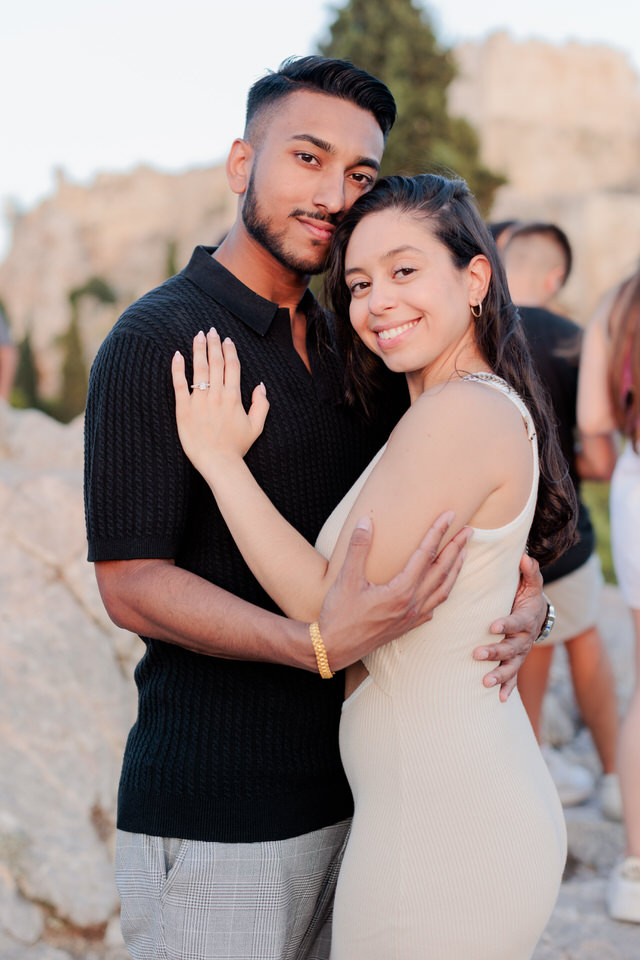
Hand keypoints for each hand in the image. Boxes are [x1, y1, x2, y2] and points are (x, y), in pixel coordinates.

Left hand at [172, 329, 268, 475]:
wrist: (218, 463)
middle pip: (215, 362)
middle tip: (211, 330)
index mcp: (234, 397)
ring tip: (198, 335)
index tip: (227, 340)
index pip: (232, 366)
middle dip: (214, 344)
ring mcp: (199, 400)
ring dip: (199, 349)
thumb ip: (261, 405)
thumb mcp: (256, 427)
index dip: (230, 350)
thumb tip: (261, 386)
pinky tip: (177, 355)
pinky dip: (178, 368)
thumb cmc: (237, 447)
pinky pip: (179, 384)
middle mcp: (217, 394)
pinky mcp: (184, 409)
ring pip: (199, 368)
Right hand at [318, 513, 470, 670]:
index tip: (450, 516)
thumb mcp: (346, 578)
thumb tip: (365, 521)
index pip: (426, 554)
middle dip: (457, 548)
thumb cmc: (338, 614)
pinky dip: (444, 591)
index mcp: (401, 591)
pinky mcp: (407, 627)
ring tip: (463, 553)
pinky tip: (443, 586)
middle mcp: (412, 604)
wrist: (333, 649)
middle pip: (442, 571)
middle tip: (469, 530)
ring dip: (455, 569)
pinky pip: (434, 606)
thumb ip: (358, 548)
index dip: (438, 532)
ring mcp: (412, 617)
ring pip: (443, 590)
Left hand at [473, 553, 544, 701]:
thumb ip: (529, 571)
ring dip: (500, 675)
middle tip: (477, 654)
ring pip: (511, 666)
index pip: (517, 622)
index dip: (506, 623)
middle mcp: (525, 639)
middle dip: (495, 652)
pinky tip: (500, 700)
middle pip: (511, 648)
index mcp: (526, 618)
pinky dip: (508, 689)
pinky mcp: (516, 662)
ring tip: (485, 683)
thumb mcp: (531, 583)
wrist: (538, 614)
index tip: (492, 626)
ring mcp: (521, 653)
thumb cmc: (527, 596)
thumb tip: (524, 556)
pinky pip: (514, 678)